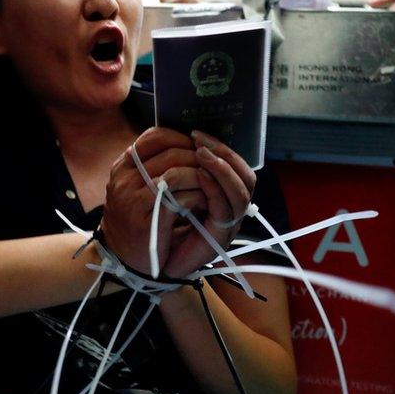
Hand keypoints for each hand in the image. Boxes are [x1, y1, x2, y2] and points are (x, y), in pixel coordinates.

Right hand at [100, 128, 205, 273]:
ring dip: (200, 178)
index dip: (182, 139)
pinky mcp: (145, 220)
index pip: (155, 136)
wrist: (123, 260)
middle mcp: (124, 179)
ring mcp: (132, 199)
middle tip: (213, 170)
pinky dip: (197, 198)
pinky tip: (204, 203)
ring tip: (211, 186)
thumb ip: (152, 167)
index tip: (198, 150)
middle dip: (198, 160)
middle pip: (170, 153)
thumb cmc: (137, 221)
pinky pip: (178, 199)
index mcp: (123, 166)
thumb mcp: (137, 188)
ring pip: (176, 173)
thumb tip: (188, 146)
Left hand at [161, 131, 255, 277]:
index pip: (239, 167)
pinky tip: (198, 175)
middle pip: (246, 177)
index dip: (222, 148)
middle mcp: (231, 210)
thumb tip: (179, 138)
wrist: (148, 259)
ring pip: (241, 192)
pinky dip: (213, 189)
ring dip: (221, 168)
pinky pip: (224, 209)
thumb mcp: (171, 191)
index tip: (196, 134)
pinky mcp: (218, 237)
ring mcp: (228, 224)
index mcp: (224, 196)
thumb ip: (182, 169)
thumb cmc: (158, 223)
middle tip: (199, 141)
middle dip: (224, 153)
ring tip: (200, 154)